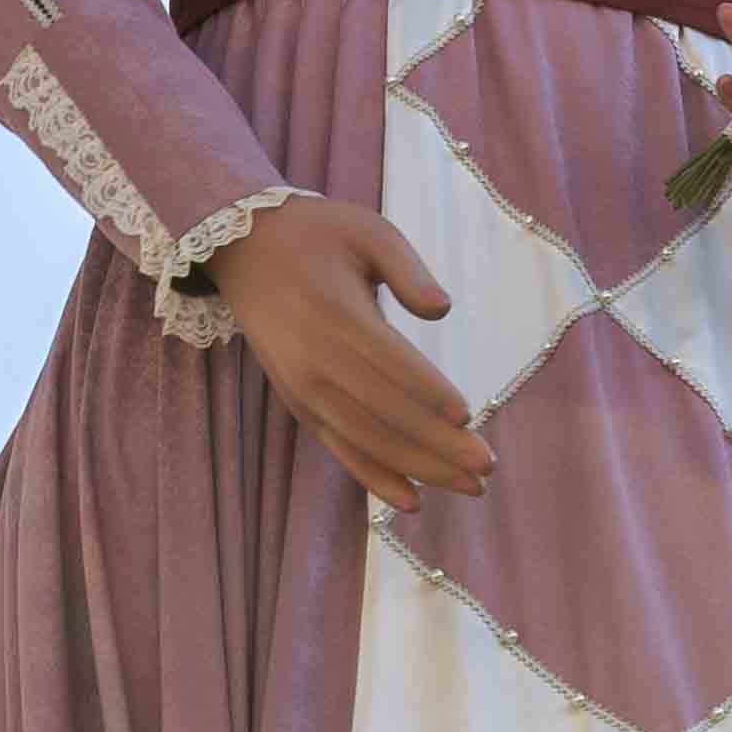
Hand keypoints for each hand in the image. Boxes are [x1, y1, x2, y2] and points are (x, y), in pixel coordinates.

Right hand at [203, 200, 490, 511]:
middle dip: (438, 446)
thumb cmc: (319, 235)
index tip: (469, 418)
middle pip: (383, 413)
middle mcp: (315, 360)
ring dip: (419, 469)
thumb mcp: (368, 230)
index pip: (389, 364)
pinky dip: (375, 477)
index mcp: (336, 315)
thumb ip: (408, 268)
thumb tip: (442, 309)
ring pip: (366, 439)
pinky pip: (339, 447)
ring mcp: (303, 388)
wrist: (244, 250)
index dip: (428, 393)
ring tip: (471, 487)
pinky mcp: (298, 403)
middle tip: (487, 469)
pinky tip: (413, 500)